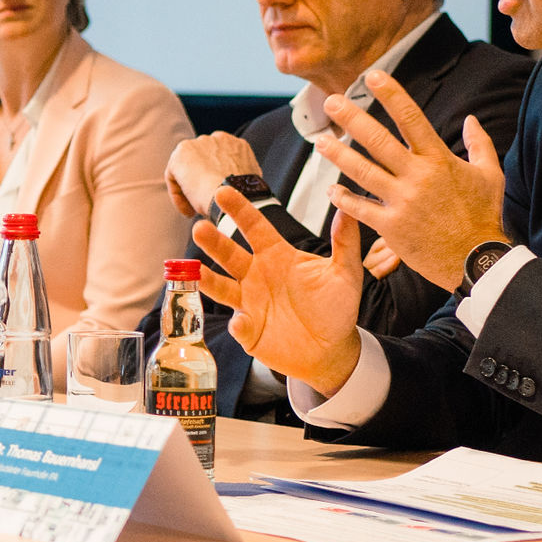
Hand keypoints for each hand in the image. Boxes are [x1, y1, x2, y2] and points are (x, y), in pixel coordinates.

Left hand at [166, 130, 263, 216]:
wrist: (232, 197)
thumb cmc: (242, 199)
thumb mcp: (246, 186)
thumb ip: (236, 179)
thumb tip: (229, 189)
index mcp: (238, 145)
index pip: (221, 161)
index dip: (217, 181)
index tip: (218, 200)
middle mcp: (219, 138)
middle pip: (203, 162)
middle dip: (202, 181)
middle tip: (204, 203)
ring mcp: (200, 143)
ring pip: (187, 169)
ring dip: (189, 189)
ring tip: (196, 210)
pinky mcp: (182, 152)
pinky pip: (174, 175)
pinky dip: (178, 195)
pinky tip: (189, 211)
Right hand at [190, 198, 366, 393]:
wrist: (332, 349)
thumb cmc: (337, 307)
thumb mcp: (345, 273)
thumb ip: (345, 241)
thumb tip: (345, 205)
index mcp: (277, 255)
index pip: (254, 226)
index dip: (239, 209)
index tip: (223, 191)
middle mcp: (256, 276)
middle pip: (229, 254)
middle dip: (213, 241)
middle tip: (200, 228)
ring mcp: (249, 303)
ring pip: (222, 288)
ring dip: (208, 280)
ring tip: (196, 272)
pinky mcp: (250, 332)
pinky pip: (240, 326)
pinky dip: (238, 324)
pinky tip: (240, 322)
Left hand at [313, 71, 508, 291]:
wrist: (477, 261)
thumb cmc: (484, 216)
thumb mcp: (490, 176)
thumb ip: (479, 144)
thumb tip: (471, 119)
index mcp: (439, 160)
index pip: (411, 118)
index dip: (391, 95)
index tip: (373, 76)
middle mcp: (418, 177)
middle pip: (378, 141)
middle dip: (352, 119)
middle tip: (332, 101)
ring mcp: (402, 202)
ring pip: (363, 172)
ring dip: (338, 156)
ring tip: (320, 141)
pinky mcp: (391, 227)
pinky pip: (360, 209)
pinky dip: (343, 199)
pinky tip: (330, 190)